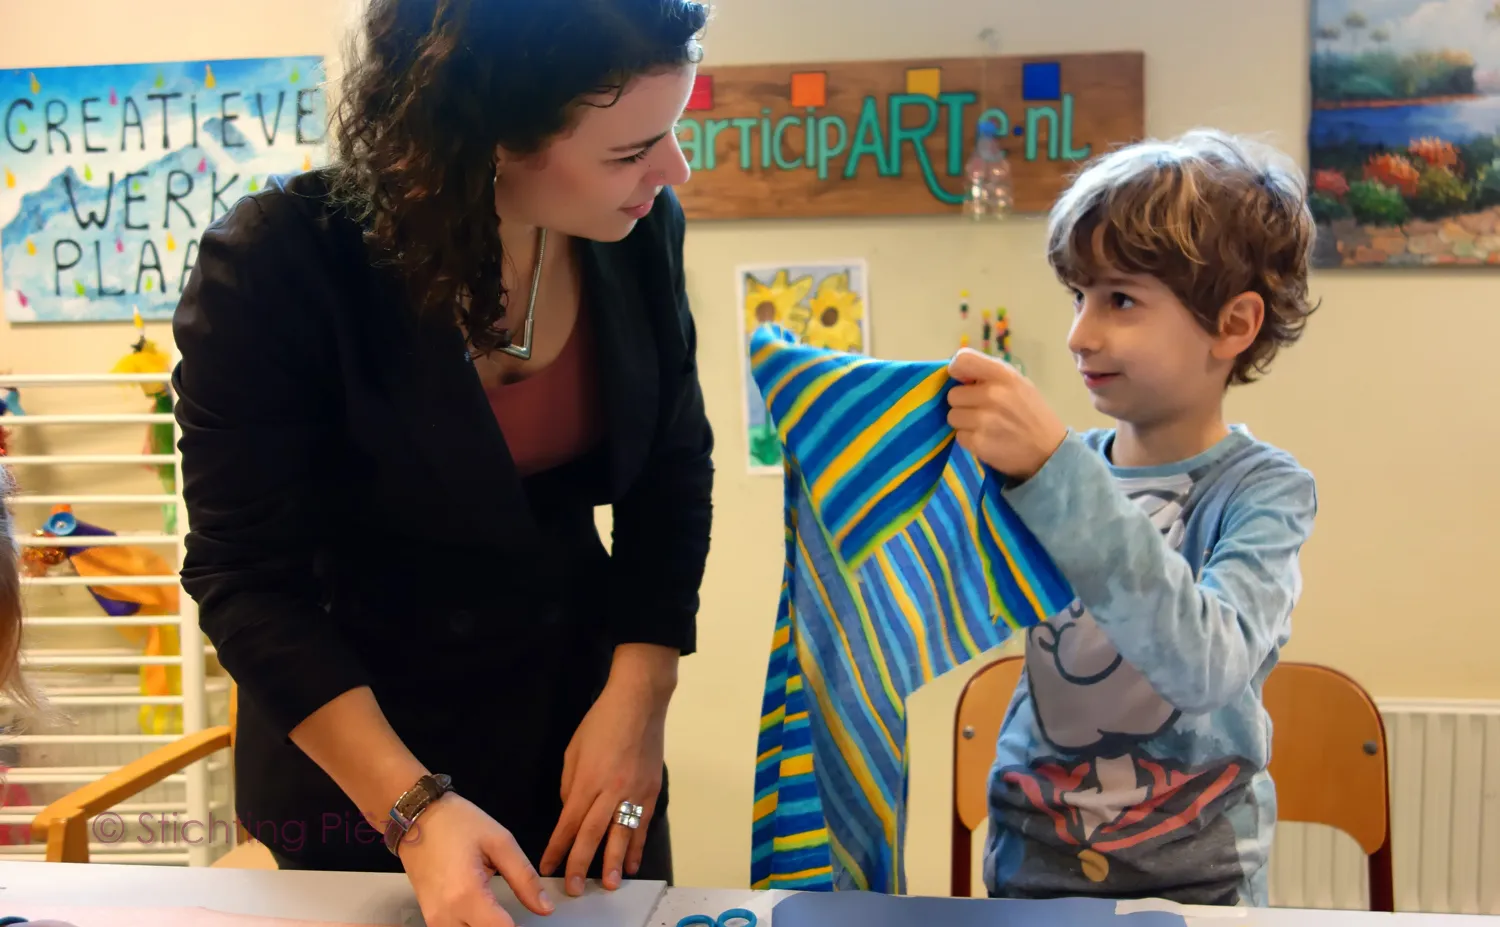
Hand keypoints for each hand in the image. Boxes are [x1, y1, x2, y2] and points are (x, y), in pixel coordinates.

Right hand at [397, 792, 553, 926]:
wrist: (416, 818)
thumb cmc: (458, 823)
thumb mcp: (500, 842)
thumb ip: (525, 879)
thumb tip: (545, 908)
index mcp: (467, 895)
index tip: (532, 917)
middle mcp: (446, 915)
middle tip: (513, 913)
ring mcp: (433, 920)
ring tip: (498, 914)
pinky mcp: (428, 918)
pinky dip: (470, 926)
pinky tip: (481, 915)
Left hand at [540, 645, 674, 895]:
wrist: (639, 702)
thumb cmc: (601, 722)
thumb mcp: (573, 751)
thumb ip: (571, 785)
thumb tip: (571, 812)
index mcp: (587, 780)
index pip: (569, 823)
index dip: (557, 848)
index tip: (547, 867)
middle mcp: (611, 791)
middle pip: (593, 835)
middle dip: (582, 864)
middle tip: (575, 889)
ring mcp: (635, 792)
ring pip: (622, 835)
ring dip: (614, 863)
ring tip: (609, 885)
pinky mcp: (652, 790)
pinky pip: (642, 824)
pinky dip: (637, 846)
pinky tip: (632, 862)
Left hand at [947, 348, 1067, 480]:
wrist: (1049, 450)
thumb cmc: (1031, 413)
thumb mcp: (1018, 383)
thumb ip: (989, 375)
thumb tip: (958, 374)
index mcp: (1003, 375)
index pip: (962, 360)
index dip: (956, 370)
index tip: (963, 381)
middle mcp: (992, 394)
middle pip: (953, 395)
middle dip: (963, 403)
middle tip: (980, 410)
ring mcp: (984, 420)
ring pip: (953, 417)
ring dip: (964, 423)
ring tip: (984, 426)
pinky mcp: (979, 443)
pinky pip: (959, 436)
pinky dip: (969, 439)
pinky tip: (986, 439)